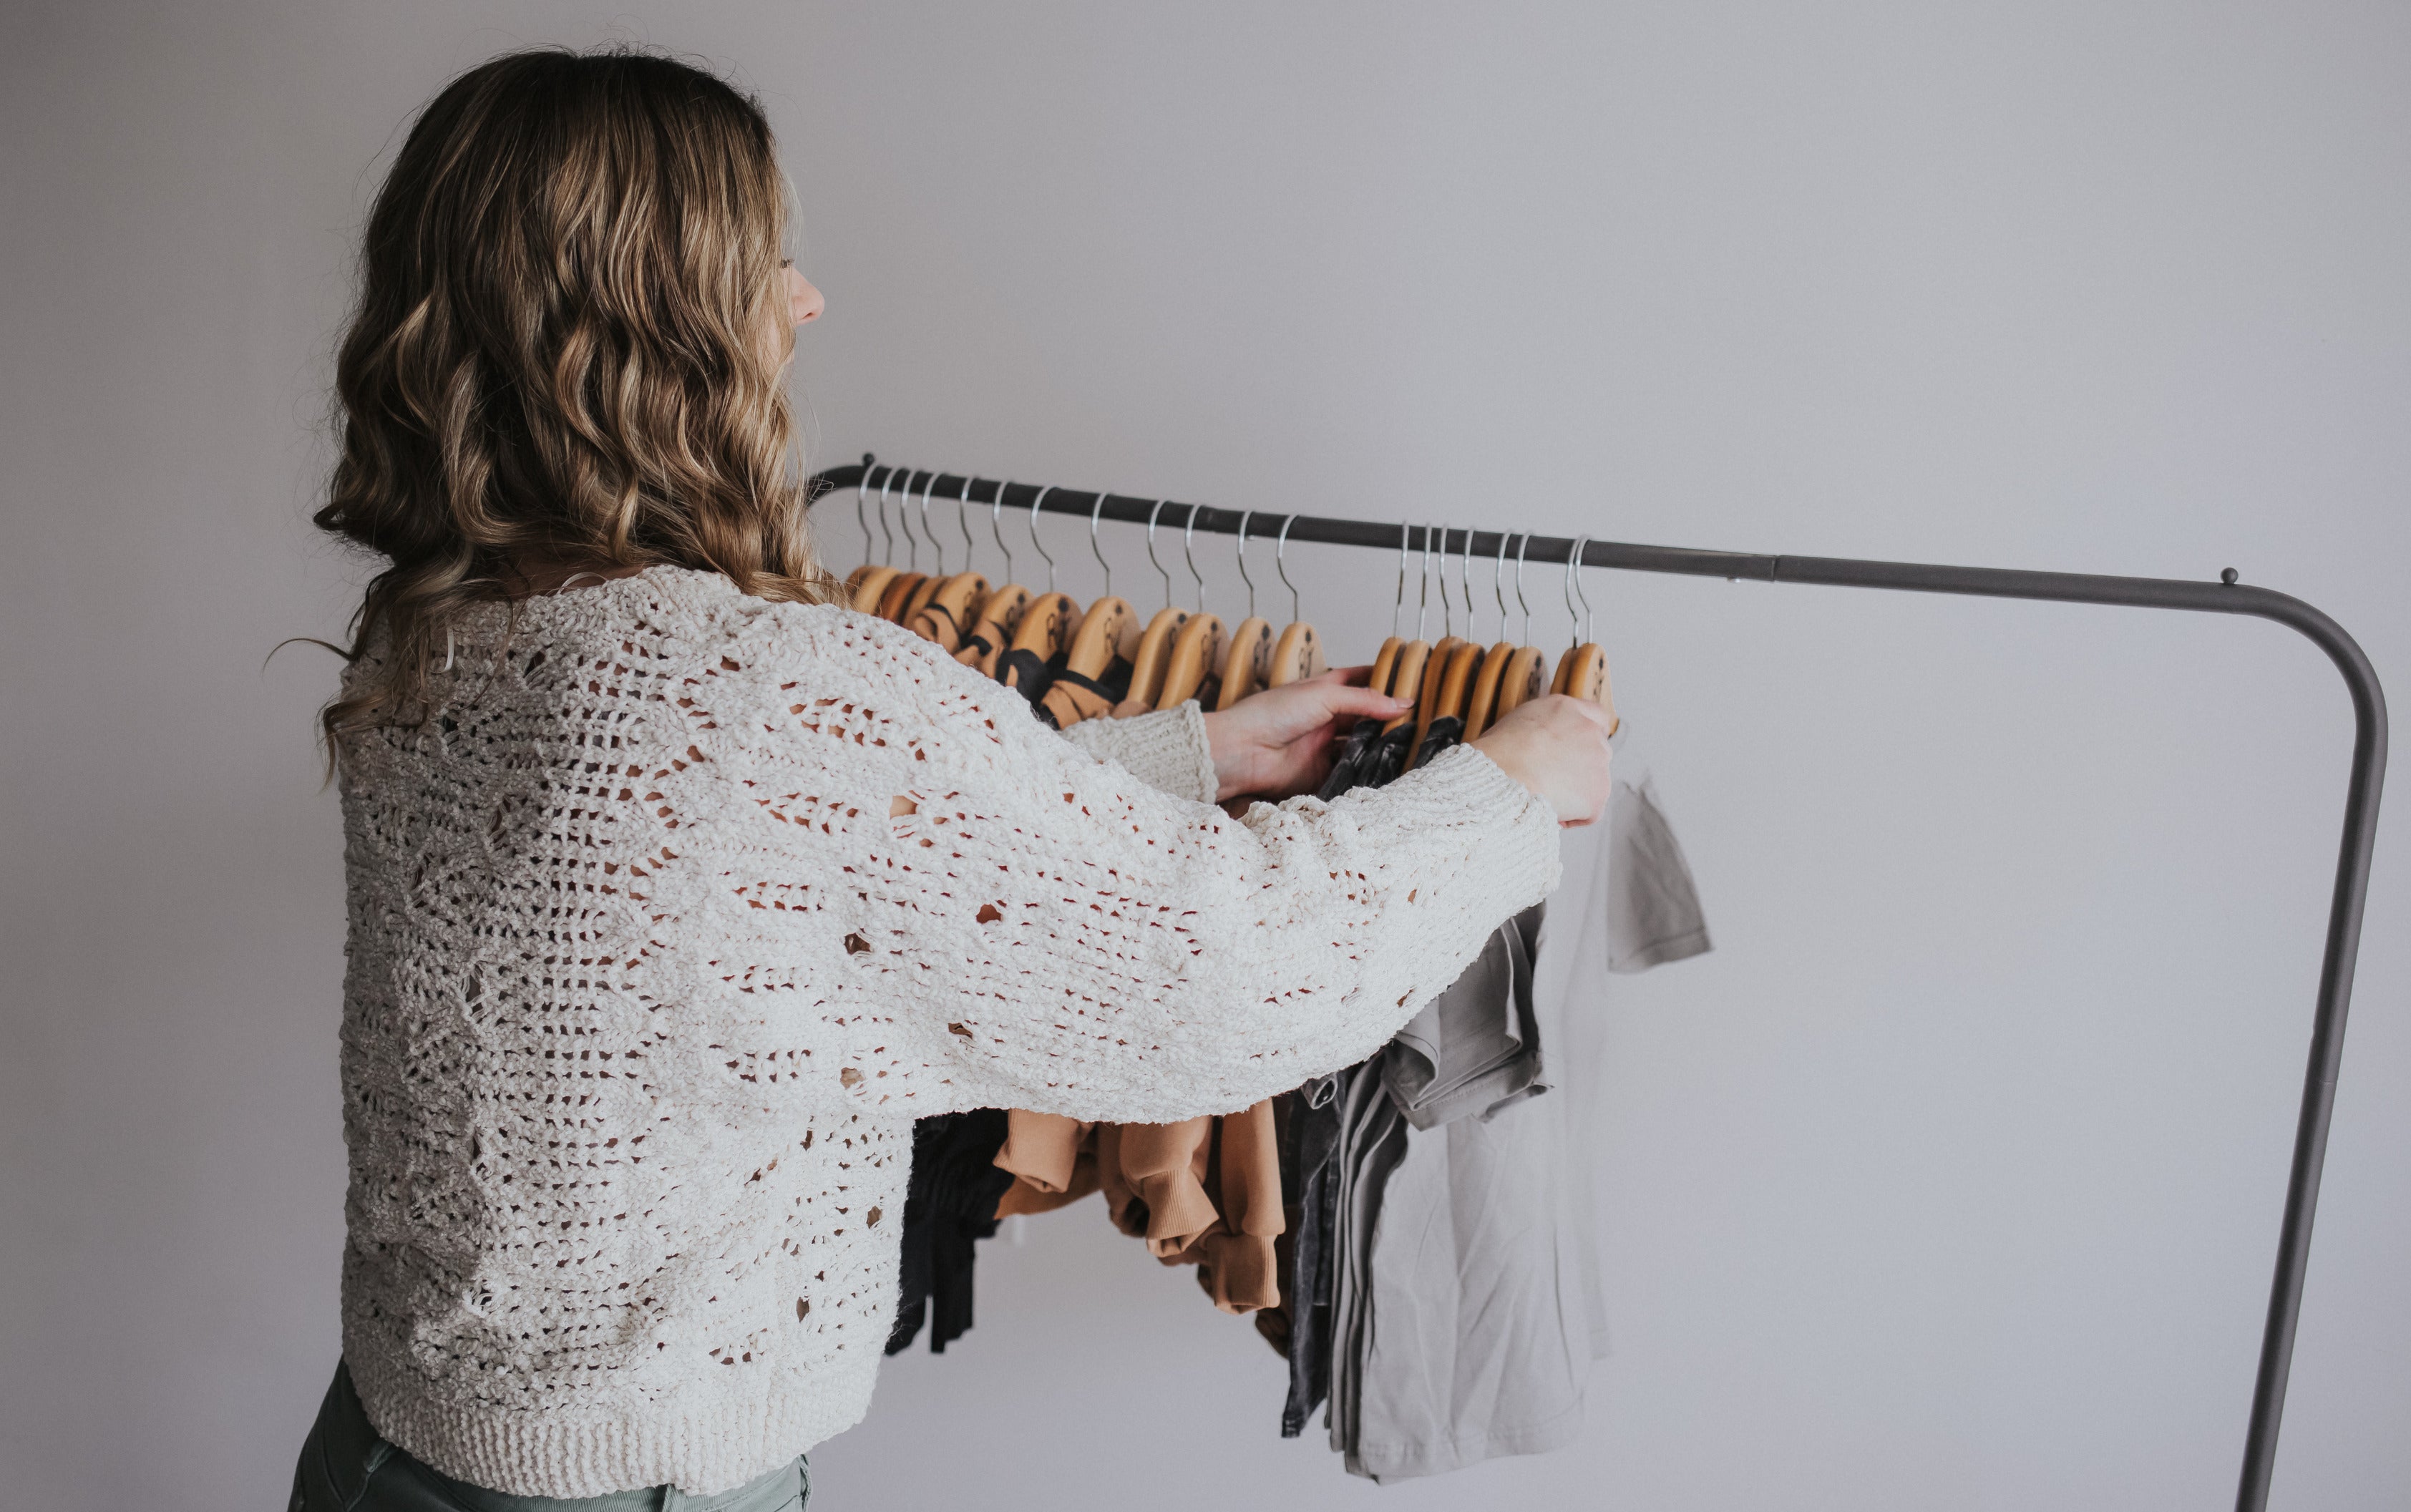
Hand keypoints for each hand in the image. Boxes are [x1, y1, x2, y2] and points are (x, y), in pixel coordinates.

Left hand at [1200, 668, 1408, 801]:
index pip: (1359, 681)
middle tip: (1421, 720)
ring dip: (1381, 745)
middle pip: (1364, 716)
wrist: (1241, 751)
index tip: (1411, 680)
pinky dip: (1367, 771)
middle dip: (1388, 718)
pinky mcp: (1320, 774)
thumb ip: (1364, 700)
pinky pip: (1349, 772)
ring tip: (1414, 745)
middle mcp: (1325, 718)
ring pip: (1360, 745)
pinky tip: (1389, 769)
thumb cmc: (1272, 713)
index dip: (1382, 680)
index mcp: (1323, 691)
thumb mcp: (1324, 696)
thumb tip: (1402, 704)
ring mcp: (1323, 746)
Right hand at [1469, 694, 1613, 825]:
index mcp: (1566, 709)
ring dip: (1575, 793)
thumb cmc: (1496, 755)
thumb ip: (1544, 726)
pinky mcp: (1599, 793)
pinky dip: (1573, 817)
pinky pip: (1589, 812)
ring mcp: (1598, 761)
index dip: (1586, 736)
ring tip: (1544, 797)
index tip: (1575, 750)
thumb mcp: (1518, 722)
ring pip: (1593, 783)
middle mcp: (1588, 730)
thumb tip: (1544, 742)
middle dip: (1580, 768)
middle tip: (1552, 781)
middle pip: (1597, 751)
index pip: (1596, 717)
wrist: (1502, 778)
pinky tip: (1550, 813)